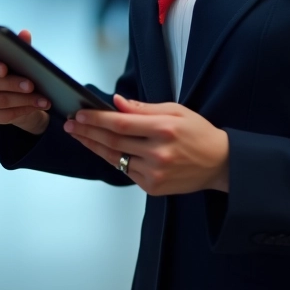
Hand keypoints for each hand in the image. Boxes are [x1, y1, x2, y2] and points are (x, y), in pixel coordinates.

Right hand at [0, 30, 49, 134]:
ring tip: (42, 98)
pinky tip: (36, 106)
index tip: (5, 68)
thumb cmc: (13, 70)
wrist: (15, 95)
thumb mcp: (16, 57)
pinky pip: (4, 115)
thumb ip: (18, 45)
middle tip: (31, 84)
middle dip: (13, 84)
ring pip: (0, 101)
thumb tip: (25, 34)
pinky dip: (23, 110)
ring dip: (24, 100)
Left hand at [64, 95, 228, 196]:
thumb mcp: (176, 111)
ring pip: (116, 158)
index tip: (80, 114)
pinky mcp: (152, 187)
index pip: (120, 123)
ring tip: (79, 136)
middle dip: (88, 132)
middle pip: (113, 141)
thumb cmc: (198, 133)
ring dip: (94, 146)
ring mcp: (154, 173)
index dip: (96, 119)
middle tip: (71, 125)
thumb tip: (116, 102)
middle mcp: (158, 153)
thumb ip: (144, 109)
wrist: (219, 163)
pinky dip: (113, 159)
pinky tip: (102, 149)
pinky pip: (126, 171)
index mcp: (164, 129)